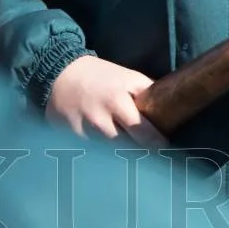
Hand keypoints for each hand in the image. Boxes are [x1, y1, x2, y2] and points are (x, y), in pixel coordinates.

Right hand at [45, 55, 166, 147]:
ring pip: (108, 152)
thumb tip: (169, 104)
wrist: (59, 74)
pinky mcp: (69, 138)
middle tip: (148, 152)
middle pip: (125, 147)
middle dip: (139, 151)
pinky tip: (107, 149)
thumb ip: (146, 92)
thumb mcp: (128, 77)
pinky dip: (101, 152)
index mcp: (118, 102)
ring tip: (129, 151)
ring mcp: (83, 131)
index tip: (163, 146)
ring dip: (120, 153)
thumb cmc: (100, 75)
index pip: (142, 131)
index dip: (155, 142)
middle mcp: (100, 120)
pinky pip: (91, 151)